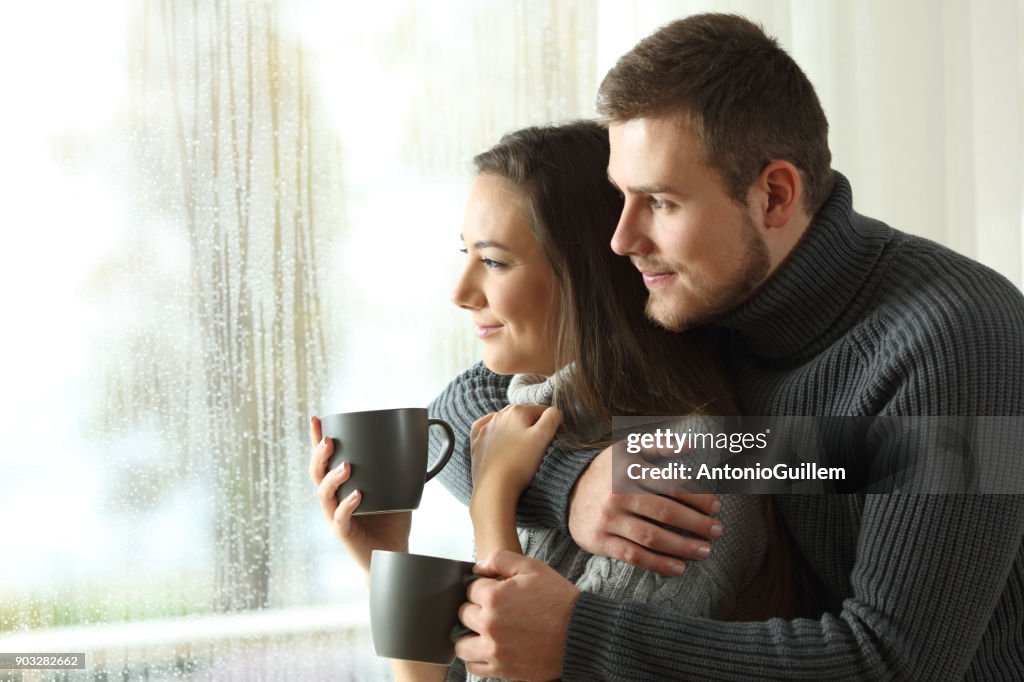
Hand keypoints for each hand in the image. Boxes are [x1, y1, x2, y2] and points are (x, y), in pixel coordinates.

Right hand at [308, 416, 410, 575]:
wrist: (394, 555)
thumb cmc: (393, 520)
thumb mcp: (399, 488)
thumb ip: (405, 467)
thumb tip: (420, 439)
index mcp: (340, 486)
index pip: (324, 459)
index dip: (317, 440)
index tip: (316, 419)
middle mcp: (333, 500)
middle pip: (316, 474)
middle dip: (319, 455)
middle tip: (329, 441)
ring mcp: (335, 517)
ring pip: (323, 494)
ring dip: (333, 478)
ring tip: (346, 466)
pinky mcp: (344, 533)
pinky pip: (340, 518)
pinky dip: (348, 505)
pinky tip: (357, 495)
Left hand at [456, 549, 578, 680]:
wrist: (580, 633)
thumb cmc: (558, 600)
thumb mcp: (533, 567)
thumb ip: (501, 559)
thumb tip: (478, 567)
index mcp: (494, 597)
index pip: (470, 589)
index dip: (484, 587)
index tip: (496, 591)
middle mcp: (489, 624)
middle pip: (463, 614)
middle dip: (476, 608)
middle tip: (495, 609)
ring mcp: (494, 649)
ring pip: (461, 644)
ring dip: (469, 635)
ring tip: (485, 630)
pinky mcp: (501, 668)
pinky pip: (473, 666)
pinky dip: (476, 657)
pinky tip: (488, 647)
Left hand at [469, 405, 562, 497]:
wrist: (494, 487)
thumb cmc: (520, 463)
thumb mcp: (542, 437)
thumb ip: (551, 418)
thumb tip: (554, 411)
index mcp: (517, 411)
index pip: (542, 411)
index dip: (551, 423)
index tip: (554, 438)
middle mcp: (498, 416)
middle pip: (523, 415)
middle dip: (532, 425)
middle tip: (539, 445)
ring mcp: (485, 429)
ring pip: (504, 422)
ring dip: (514, 429)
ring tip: (521, 446)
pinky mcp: (477, 443)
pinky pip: (485, 429)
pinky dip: (493, 431)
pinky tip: (497, 437)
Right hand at [567, 445, 722, 576]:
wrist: (564, 492)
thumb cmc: (606, 470)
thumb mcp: (627, 449)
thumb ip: (659, 446)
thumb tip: (690, 445)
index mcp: (627, 470)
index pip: (670, 485)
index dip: (697, 497)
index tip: (716, 506)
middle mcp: (617, 495)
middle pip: (665, 512)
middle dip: (696, 523)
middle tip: (717, 531)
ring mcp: (608, 520)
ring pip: (651, 537)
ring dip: (682, 546)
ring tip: (705, 551)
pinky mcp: (600, 541)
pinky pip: (633, 556)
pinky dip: (658, 564)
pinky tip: (679, 568)